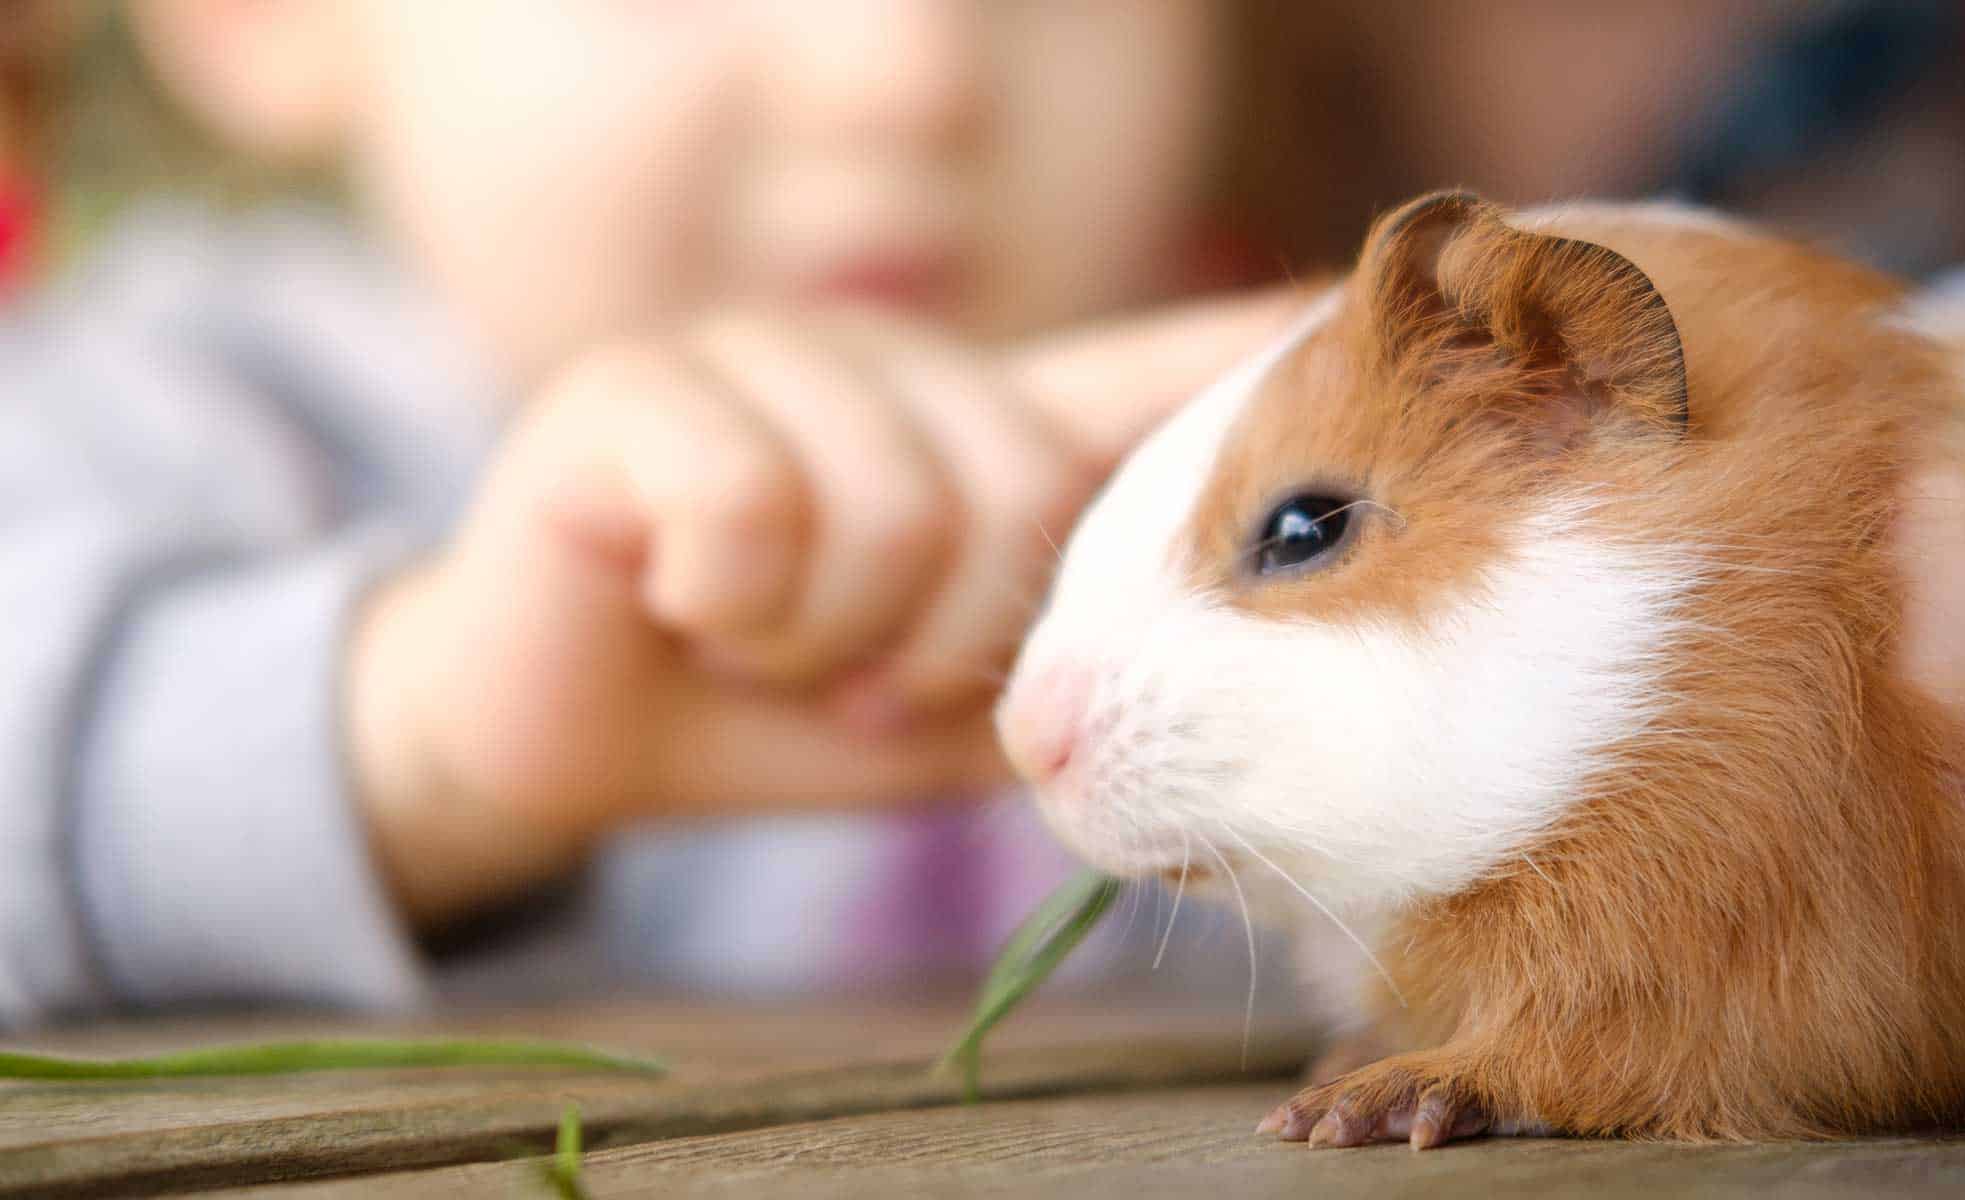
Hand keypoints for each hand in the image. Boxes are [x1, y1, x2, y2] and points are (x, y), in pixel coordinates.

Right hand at [347, 290, 1307, 927]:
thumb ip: (1064, 671)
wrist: (565, 732)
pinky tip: (679, 600)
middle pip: (1017, 489)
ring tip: (766, 641)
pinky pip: (750, 504)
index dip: (1261, 355)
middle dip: (942, 641)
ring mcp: (766, 350)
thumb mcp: (948, 710)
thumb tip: (1192, 653)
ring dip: (825, 638)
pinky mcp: (640, 380)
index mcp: (978, 428)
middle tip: (856, 674)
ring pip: (889, 506)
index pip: (1149, 370)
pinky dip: (726, 605)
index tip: (1390, 313)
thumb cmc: (775, 713)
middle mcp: (892, 358)